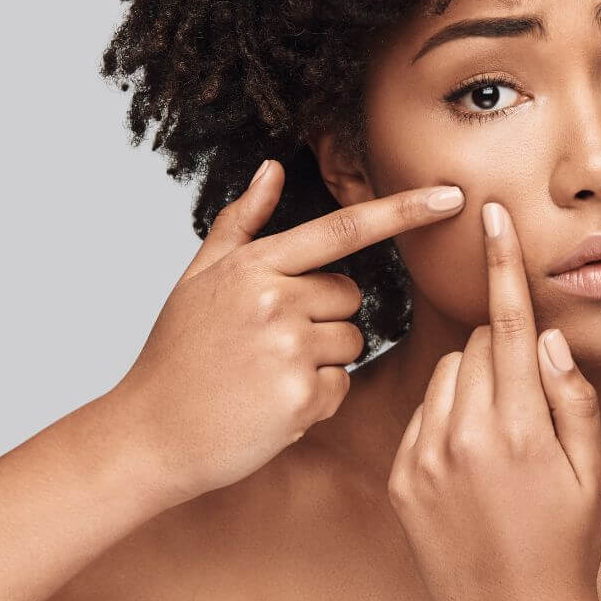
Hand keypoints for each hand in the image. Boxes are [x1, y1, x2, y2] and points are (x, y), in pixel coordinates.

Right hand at [111, 159, 465, 504]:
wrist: (148, 434)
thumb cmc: (177, 352)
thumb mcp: (199, 277)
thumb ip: (243, 222)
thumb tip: (273, 166)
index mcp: (255, 265)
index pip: (345, 228)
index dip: (404, 211)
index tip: (452, 195)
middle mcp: (275, 300)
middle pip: (351, 297)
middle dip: (324, 317)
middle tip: (269, 343)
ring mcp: (288, 350)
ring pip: (351, 343)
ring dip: (321, 360)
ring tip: (265, 374)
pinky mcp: (300, 398)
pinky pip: (341, 387)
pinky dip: (316, 400)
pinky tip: (270, 405)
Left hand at [386, 200, 600, 600]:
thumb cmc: (568, 543)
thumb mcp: (593, 470)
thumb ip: (572, 395)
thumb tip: (548, 336)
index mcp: (519, 427)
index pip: (509, 322)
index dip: (503, 262)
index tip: (492, 214)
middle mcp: (465, 436)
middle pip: (476, 343)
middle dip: (502, 351)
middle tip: (524, 401)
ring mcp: (426, 458)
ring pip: (446, 373)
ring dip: (472, 383)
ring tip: (496, 436)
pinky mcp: (402, 478)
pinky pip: (421, 413)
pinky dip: (445, 417)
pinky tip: (467, 461)